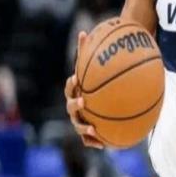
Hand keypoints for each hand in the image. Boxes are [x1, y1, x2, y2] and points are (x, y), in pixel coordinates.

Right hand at [64, 31, 103, 148]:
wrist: (102, 101)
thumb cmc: (97, 81)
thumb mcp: (96, 66)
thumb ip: (90, 51)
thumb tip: (84, 32)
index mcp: (77, 90)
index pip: (70, 86)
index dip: (71, 83)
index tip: (76, 78)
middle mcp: (76, 105)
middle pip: (71, 106)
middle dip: (75, 104)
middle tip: (84, 101)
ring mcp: (80, 119)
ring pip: (78, 125)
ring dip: (84, 127)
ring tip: (93, 128)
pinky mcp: (87, 132)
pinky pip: (89, 139)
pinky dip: (95, 142)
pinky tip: (105, 144)